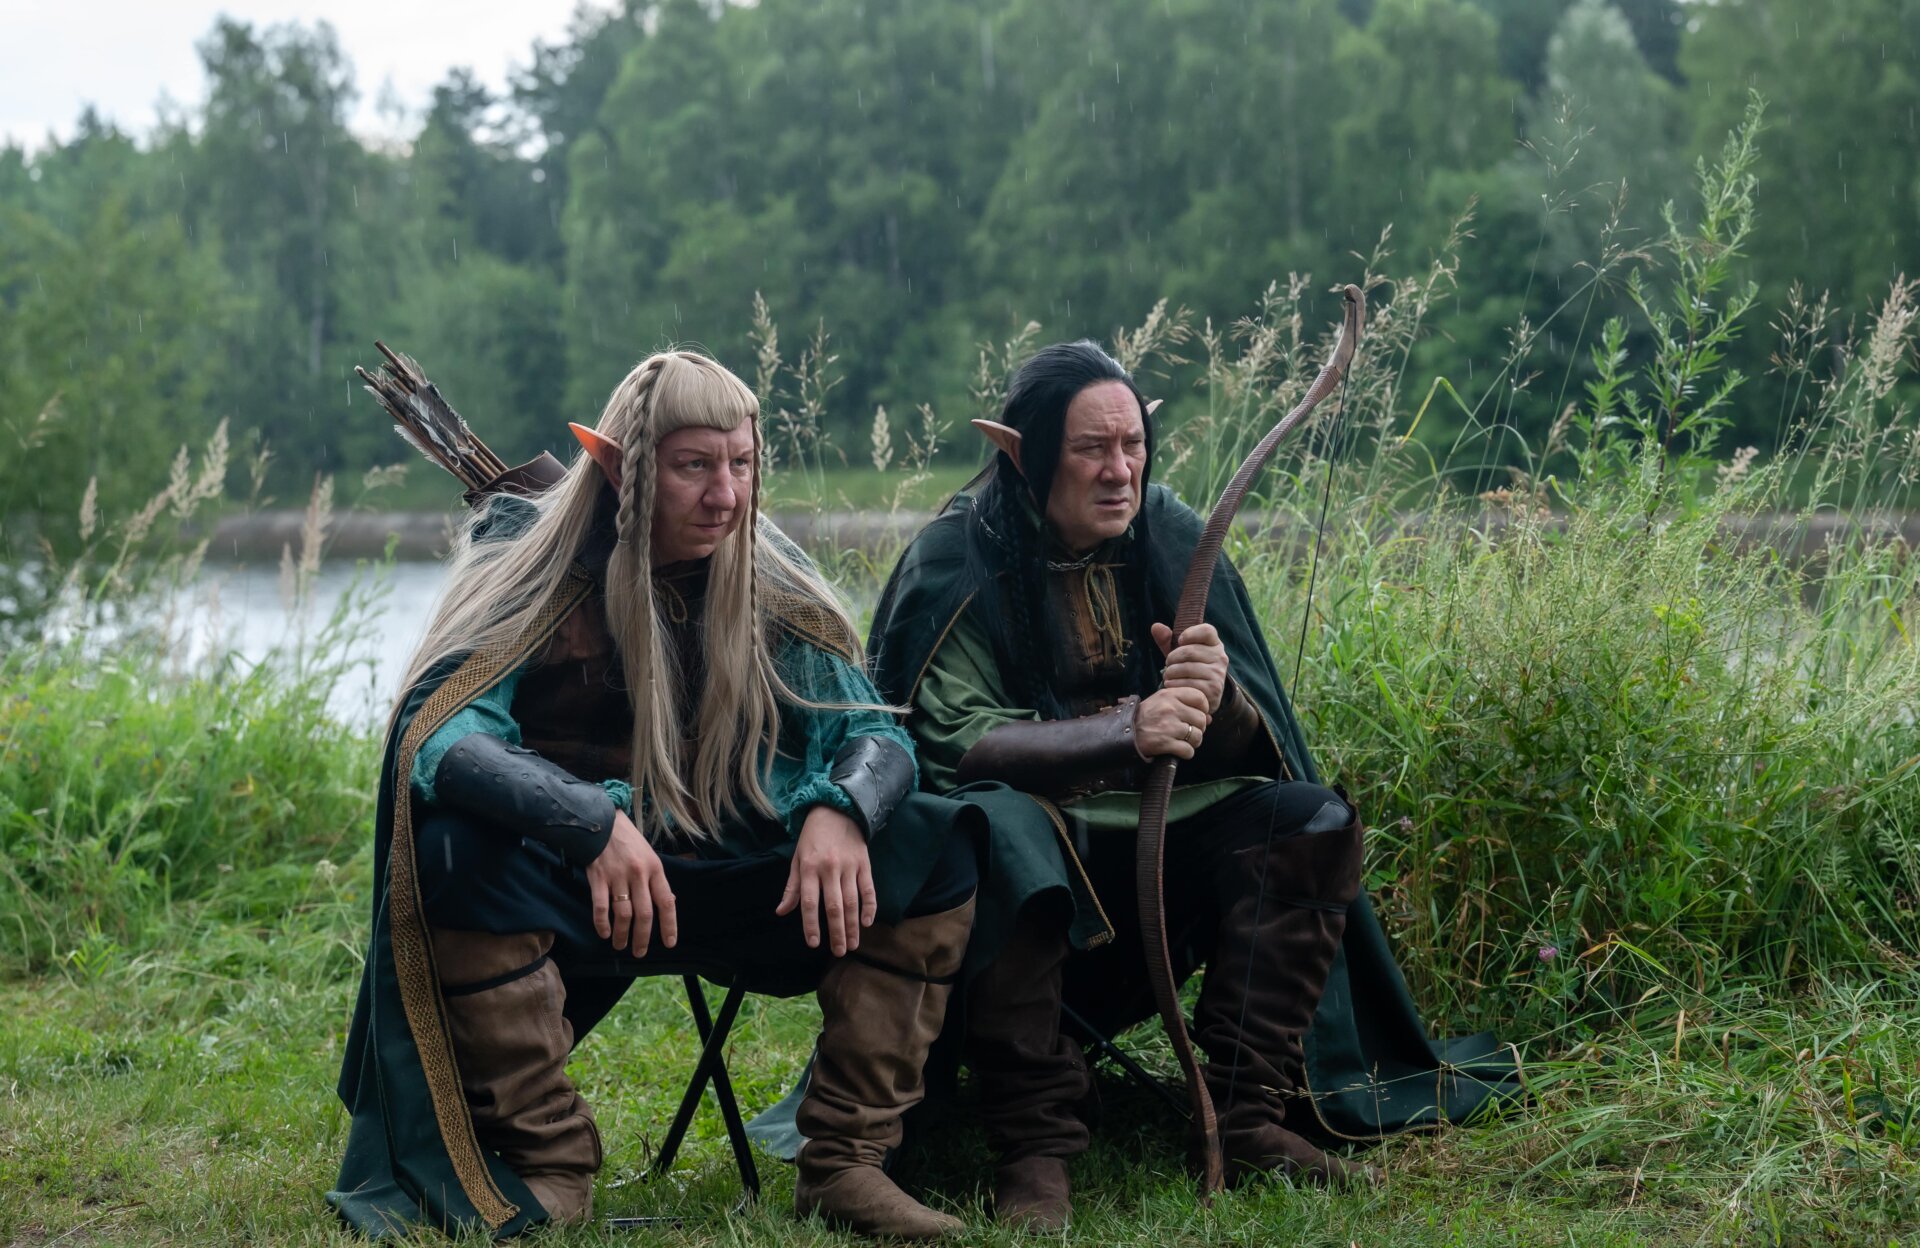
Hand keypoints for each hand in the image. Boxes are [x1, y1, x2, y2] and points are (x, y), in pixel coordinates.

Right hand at [586, 810, 676, 957]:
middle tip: (639, 952)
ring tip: (620, 945)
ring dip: (622, 934)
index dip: (669, 925)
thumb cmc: (628, 842)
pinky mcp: (598, 878)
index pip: (666, 902)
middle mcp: (639, 874)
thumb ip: (656, 880)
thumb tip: (668, 903)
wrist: (602, 823)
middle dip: (642, 938)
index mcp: (655, 869)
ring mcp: (617, 876)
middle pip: (644, 914)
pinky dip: (602, 923)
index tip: (669, 943)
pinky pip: (601, 906)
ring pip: (623, 914)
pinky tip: (603, 933)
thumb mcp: (649, 856)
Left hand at [776, 805, 876, 955]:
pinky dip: (869, 907)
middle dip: (837, 932)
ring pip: (852, 902)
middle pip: (834, 906)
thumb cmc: (812, 838)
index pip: (809, 902)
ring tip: (853, 944)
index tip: (814, 944)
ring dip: (853, 926)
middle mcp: (829, 869)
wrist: (837, 810)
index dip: (811, 925)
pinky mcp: (864, 864)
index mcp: (809, 868)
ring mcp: (849, 867)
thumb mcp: (797, 859)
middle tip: (840, 952)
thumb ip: (792, 887)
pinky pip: (868, 889)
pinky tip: (867, 922)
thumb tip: (782, 912)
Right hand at [1133, 685, 1211, 759]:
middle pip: (1201, 719)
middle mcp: (1170, 708)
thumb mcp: (1161, 701)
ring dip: (1193, 742)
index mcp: (1169, 694)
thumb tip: (1209, 717)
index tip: (1196, 714)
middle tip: (1187, 731)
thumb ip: (1184, 704)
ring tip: (1183, 741)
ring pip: (1197, 736)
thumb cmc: (1145, 717)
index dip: (1203, 708)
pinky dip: (1186, 753)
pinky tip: (1177, 750)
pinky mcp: (1165, 743)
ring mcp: (1168, 726)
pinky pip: (1188, 750)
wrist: (1124, 733)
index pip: (1200, 698)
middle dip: (1198, 728)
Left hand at [1152, 622, 1229, 713]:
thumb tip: (1155, 626)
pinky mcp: (1213, 689)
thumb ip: (1167, 640)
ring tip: (1168, 676)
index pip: (1207, 630)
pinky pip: (1187, 684)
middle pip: (1189, 651)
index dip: (1190, 633)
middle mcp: (1220, 657)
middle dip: (1172, 658)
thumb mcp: (1180, 653)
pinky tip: (1172, 685)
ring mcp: (1218, 673)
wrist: (1204, 695)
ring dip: (1170, 673)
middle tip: (1167, 665)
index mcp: (1214, 644)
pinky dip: (1174, 684)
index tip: (1180, 640)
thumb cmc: (1189, 668)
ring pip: (1186, 668)